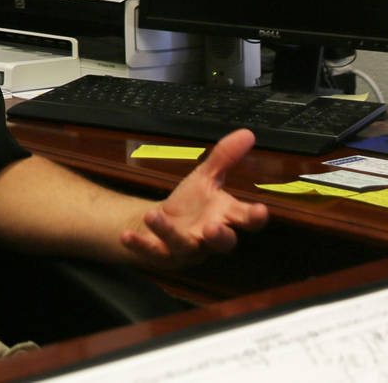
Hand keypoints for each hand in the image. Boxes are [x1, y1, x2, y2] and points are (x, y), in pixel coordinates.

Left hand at [120, 128, 268, 267]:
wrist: (160, 226)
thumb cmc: (190, 204)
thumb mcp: (205, 178)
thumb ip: (224, 158)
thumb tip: (247, 133)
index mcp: (224, 217)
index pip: (246, 219)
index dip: (255, 217)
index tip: (261, 211)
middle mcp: (208, 237)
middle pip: (223, 243)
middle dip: (220, 237)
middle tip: (213, 227)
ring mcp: (186, 248)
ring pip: (183, 245)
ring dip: (169, 232)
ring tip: (153, 215)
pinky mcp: (162, 254)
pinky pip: (152, 252)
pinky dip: (140, 245)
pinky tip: (127, 236)